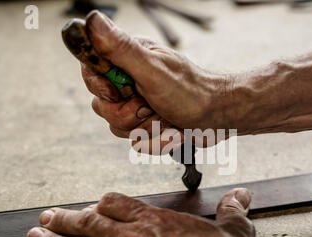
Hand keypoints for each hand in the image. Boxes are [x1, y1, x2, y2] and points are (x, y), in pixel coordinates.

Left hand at [26, 188, 292, 236]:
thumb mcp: (235, 230)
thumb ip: (232, 209)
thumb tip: (241, 197)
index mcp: (156, 220)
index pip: (114, 202)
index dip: (98, 203)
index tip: (90, 206)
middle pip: (87, 222)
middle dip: (64, 219)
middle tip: (48, 217)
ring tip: (37, 236)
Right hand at [82, 11, 243, 153]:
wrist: (220, 118)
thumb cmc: (192, 91)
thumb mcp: (152, 69)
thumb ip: (120, 48)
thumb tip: (92, 20)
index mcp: (129, 60)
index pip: (91, 71)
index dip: (100, 86)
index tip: (118, 92)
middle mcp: (131, 81)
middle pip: (103, 106)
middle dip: (129, 114)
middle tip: (151, 105)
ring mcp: (138, 104)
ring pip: (118, 127)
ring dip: (146, 129)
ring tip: (166, 119)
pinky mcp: (147, 124)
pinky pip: (136, 143)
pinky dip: (157, 141)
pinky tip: (172, 132)